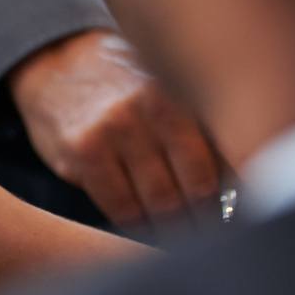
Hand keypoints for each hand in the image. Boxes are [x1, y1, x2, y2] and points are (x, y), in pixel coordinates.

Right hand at [9, 30, 221, 227]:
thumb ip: (194, 127)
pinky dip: (135, 221)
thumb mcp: (162, 89)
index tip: (235, 218)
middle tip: (210, 234)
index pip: (219, 163)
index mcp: (178, 94)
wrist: (54, 59)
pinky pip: (120, 205)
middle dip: (203, 218)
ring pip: (159, 202)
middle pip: (193, 188)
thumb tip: (239, 184)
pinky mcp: (82, 150)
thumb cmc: (120, 84)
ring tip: (180, 233)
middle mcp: (147, 108)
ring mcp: (112, 129)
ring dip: (172, 225)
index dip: (232, 199)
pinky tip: (143, 221)